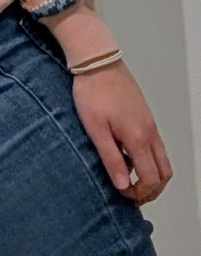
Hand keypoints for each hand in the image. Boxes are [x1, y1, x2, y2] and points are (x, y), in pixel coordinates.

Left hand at [73, 65, 172, 204]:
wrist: (97, 60)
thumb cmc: (92, 91)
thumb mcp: (95, 128)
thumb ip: (111, 159)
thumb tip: (123, 185)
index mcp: (138, 138)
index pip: (151, 179)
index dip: (140, 193)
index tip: (124, 195)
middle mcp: (150, 132)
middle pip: (163, 173)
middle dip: (151, 189)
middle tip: (132, 194)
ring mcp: (150, 123)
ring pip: (162, 159)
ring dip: (152, 174)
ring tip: (129, 178)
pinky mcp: (145, 115)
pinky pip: (155, 145)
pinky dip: (148, 159)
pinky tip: (127, 155)